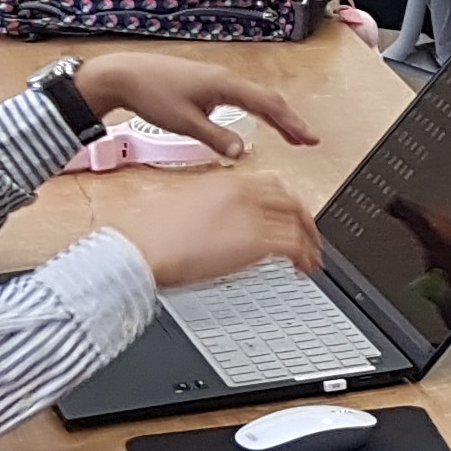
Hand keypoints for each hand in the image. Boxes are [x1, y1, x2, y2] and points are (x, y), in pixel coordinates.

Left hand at [70, 53, 315, 157]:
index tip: (310, 138)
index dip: (293, 124)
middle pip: (268, 99)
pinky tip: (255, 118)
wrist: (124, 75)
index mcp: (226, 86)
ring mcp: (217, 78)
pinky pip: (241, 95)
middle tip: (306, 140)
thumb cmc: (151, 93)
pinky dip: (256, 109)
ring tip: (287, 133)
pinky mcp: (207, 81)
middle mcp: (226, 78)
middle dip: (289, 121)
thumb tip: (241, 153)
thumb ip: (216, 138)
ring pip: (255, 96)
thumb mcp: (185, 123)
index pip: (270, 106)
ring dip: (274, 115)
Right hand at [108, 172, 320, 288]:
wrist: (139, 249)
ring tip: (311, 258)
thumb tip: (223, 225)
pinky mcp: (254, 241)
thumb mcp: (184, 208)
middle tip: (309, 237)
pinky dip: (304, 258)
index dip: (287, 203)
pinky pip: (292, 247)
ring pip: (296, 224)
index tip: (291, 216)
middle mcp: (242, 194)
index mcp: (224, 183)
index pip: (271, 186)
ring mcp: (250, 216)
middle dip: (303, 220)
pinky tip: (303, 268)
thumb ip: (212, 210)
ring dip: (309, 242)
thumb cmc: (149, 235)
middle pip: (290, 201)